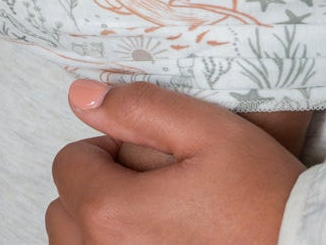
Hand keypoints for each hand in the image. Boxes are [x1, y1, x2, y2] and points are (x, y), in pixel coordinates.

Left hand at [46, 81, 304, 244]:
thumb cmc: (261, 197)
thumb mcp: (209, 130)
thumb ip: (140, 107)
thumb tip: (80, 94)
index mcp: (111, 212)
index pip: (69, 163)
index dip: (108, 147)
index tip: (150, 154)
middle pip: (64, 210)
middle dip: (98, 188)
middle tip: (154, 186)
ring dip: (101, 227)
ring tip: (155, 218)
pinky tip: (159, 242)